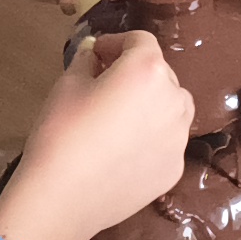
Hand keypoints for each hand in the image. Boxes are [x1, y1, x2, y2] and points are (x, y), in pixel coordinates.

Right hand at [0, 29, 195, 239]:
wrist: (62, 199)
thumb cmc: (61, 133)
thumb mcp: (67, 85)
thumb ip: (86, 61)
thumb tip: (94, 54)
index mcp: (148, 71)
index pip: (140, 41)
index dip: (116, 43)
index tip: (97, 55)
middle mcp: (174, 100)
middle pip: (161, 73)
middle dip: (135, 73)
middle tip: (104, 85)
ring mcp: (179, 138)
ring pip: (172, 107)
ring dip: (152, 103)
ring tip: (121, 118)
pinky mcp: (175, 169)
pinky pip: (167, 142)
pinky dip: (152, 138)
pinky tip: (123, 152)